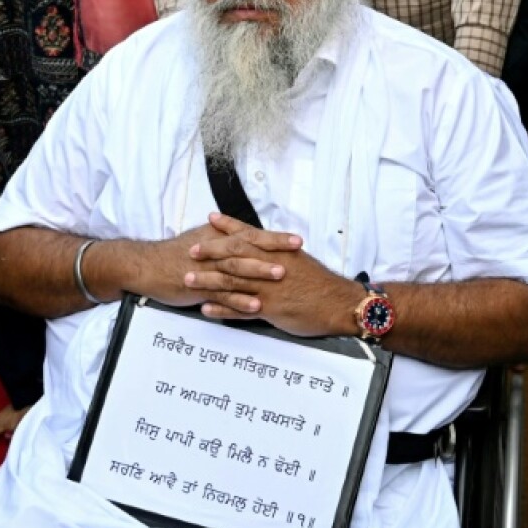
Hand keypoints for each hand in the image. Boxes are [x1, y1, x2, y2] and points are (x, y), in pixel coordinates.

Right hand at [143, 213, 302, 305]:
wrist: (146, 266)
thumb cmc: (176, 254)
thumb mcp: (202, 241)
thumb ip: (226, 239)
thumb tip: (249, 239)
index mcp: (217, 238)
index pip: (251, 234)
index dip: (274, 237)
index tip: (297, 239)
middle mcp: (214, 250)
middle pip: (247, 247)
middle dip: (272, 250)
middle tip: (296, 253)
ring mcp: (206, 270)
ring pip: (236, 269)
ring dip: (258, 272)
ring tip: (280, 276)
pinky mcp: (198, 288)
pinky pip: (222, 295)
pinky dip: (239, 300)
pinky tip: (256, 306)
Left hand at [183, 214, 359, 337]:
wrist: (339, 303)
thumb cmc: (322, 284)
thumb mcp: (301, 262)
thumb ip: (280, 256)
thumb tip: (267, 251)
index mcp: (278, 252)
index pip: (249, 235)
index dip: (228, 227)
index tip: (211, 218)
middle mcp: (270, 267)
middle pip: (234, 256)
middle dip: (211, 252)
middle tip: (191, 250)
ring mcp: (268, 288)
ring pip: (232, 281)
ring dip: (208, 280)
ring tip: (188, 280)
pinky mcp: (270, 309)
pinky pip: (240, 309)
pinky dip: (221, 309)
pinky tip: (205, 309)